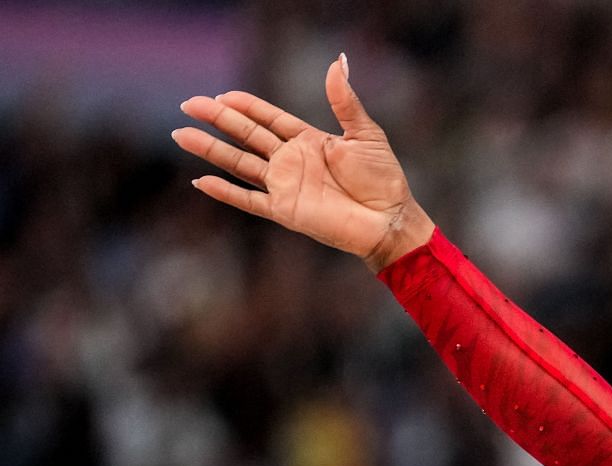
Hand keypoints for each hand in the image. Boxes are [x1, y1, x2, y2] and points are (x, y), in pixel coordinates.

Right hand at [173, 54, 434, 272]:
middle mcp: (292, 161)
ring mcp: (286, 186)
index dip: (246, 107)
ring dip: (211, 150)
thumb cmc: (384, 178)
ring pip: (240, 164)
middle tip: (189, 105)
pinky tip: (201, 180)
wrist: (390, 219)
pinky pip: (249, 200)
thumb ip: (344, 100)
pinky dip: (225, 192)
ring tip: (182, 135)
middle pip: (247, 136)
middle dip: (218, 120)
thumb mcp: (365, 133)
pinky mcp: (286, 211)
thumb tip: (338, 60)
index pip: (268, 119)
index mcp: (308, 141)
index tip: (222, 95)